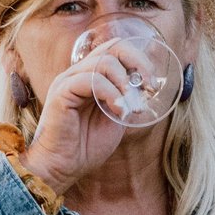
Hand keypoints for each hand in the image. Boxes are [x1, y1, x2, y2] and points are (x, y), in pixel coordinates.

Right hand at [20, 40, 150, 191]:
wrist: (62, 167)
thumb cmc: (87, 146)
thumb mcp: (116, 118)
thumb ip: (127, 99)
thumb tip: (145, 85)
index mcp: (91, 77)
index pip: (116, 50)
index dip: (139, 61)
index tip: (152, 85)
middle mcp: (79, 73)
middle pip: (112, 47)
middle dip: (138, 63)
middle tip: (149, 87)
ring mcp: (68, 79)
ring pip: (104, 61)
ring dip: (125, 83)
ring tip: (131, 107)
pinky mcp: (62, 91)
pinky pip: (91, 79)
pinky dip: (111, 93)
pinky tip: (118, 111)